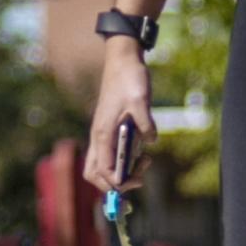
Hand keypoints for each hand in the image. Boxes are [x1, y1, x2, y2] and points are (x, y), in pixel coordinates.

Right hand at [88, 43, 153, 192]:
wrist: (122, 61)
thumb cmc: (129, 79)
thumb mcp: (140, 100)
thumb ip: (145, 123)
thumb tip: (150, 141)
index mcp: (102, 133)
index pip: (103, 170)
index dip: (118, 182)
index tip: (138, 180)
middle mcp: (99, 137)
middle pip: (94, 174)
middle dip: (113, 184)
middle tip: (138, 179)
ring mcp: (103, 134)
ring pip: (101, 166)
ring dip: (120, 173)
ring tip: (144, 162)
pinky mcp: (110, 130)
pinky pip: (111, 155)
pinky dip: (123, 161)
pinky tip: (142, 151)